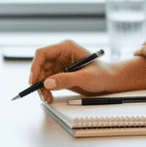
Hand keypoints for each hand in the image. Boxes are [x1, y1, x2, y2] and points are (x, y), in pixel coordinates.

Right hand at [28, 40, 145, 103]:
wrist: (111, 81)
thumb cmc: (102, 75)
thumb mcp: (85, 77)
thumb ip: (66, 79)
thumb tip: (47, 83)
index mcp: (66, 48)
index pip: (43, 53)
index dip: (36, 66)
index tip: (34, 80)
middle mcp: (60, 54)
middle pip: (40, 65)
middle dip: (38, 80)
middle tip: (42, 94)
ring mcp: (59, 64)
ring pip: (42, 74)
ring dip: (41, 87)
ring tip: (47, 98)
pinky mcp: (60, 74)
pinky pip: (47, 81)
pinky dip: (46, 90)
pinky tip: (50, 97)